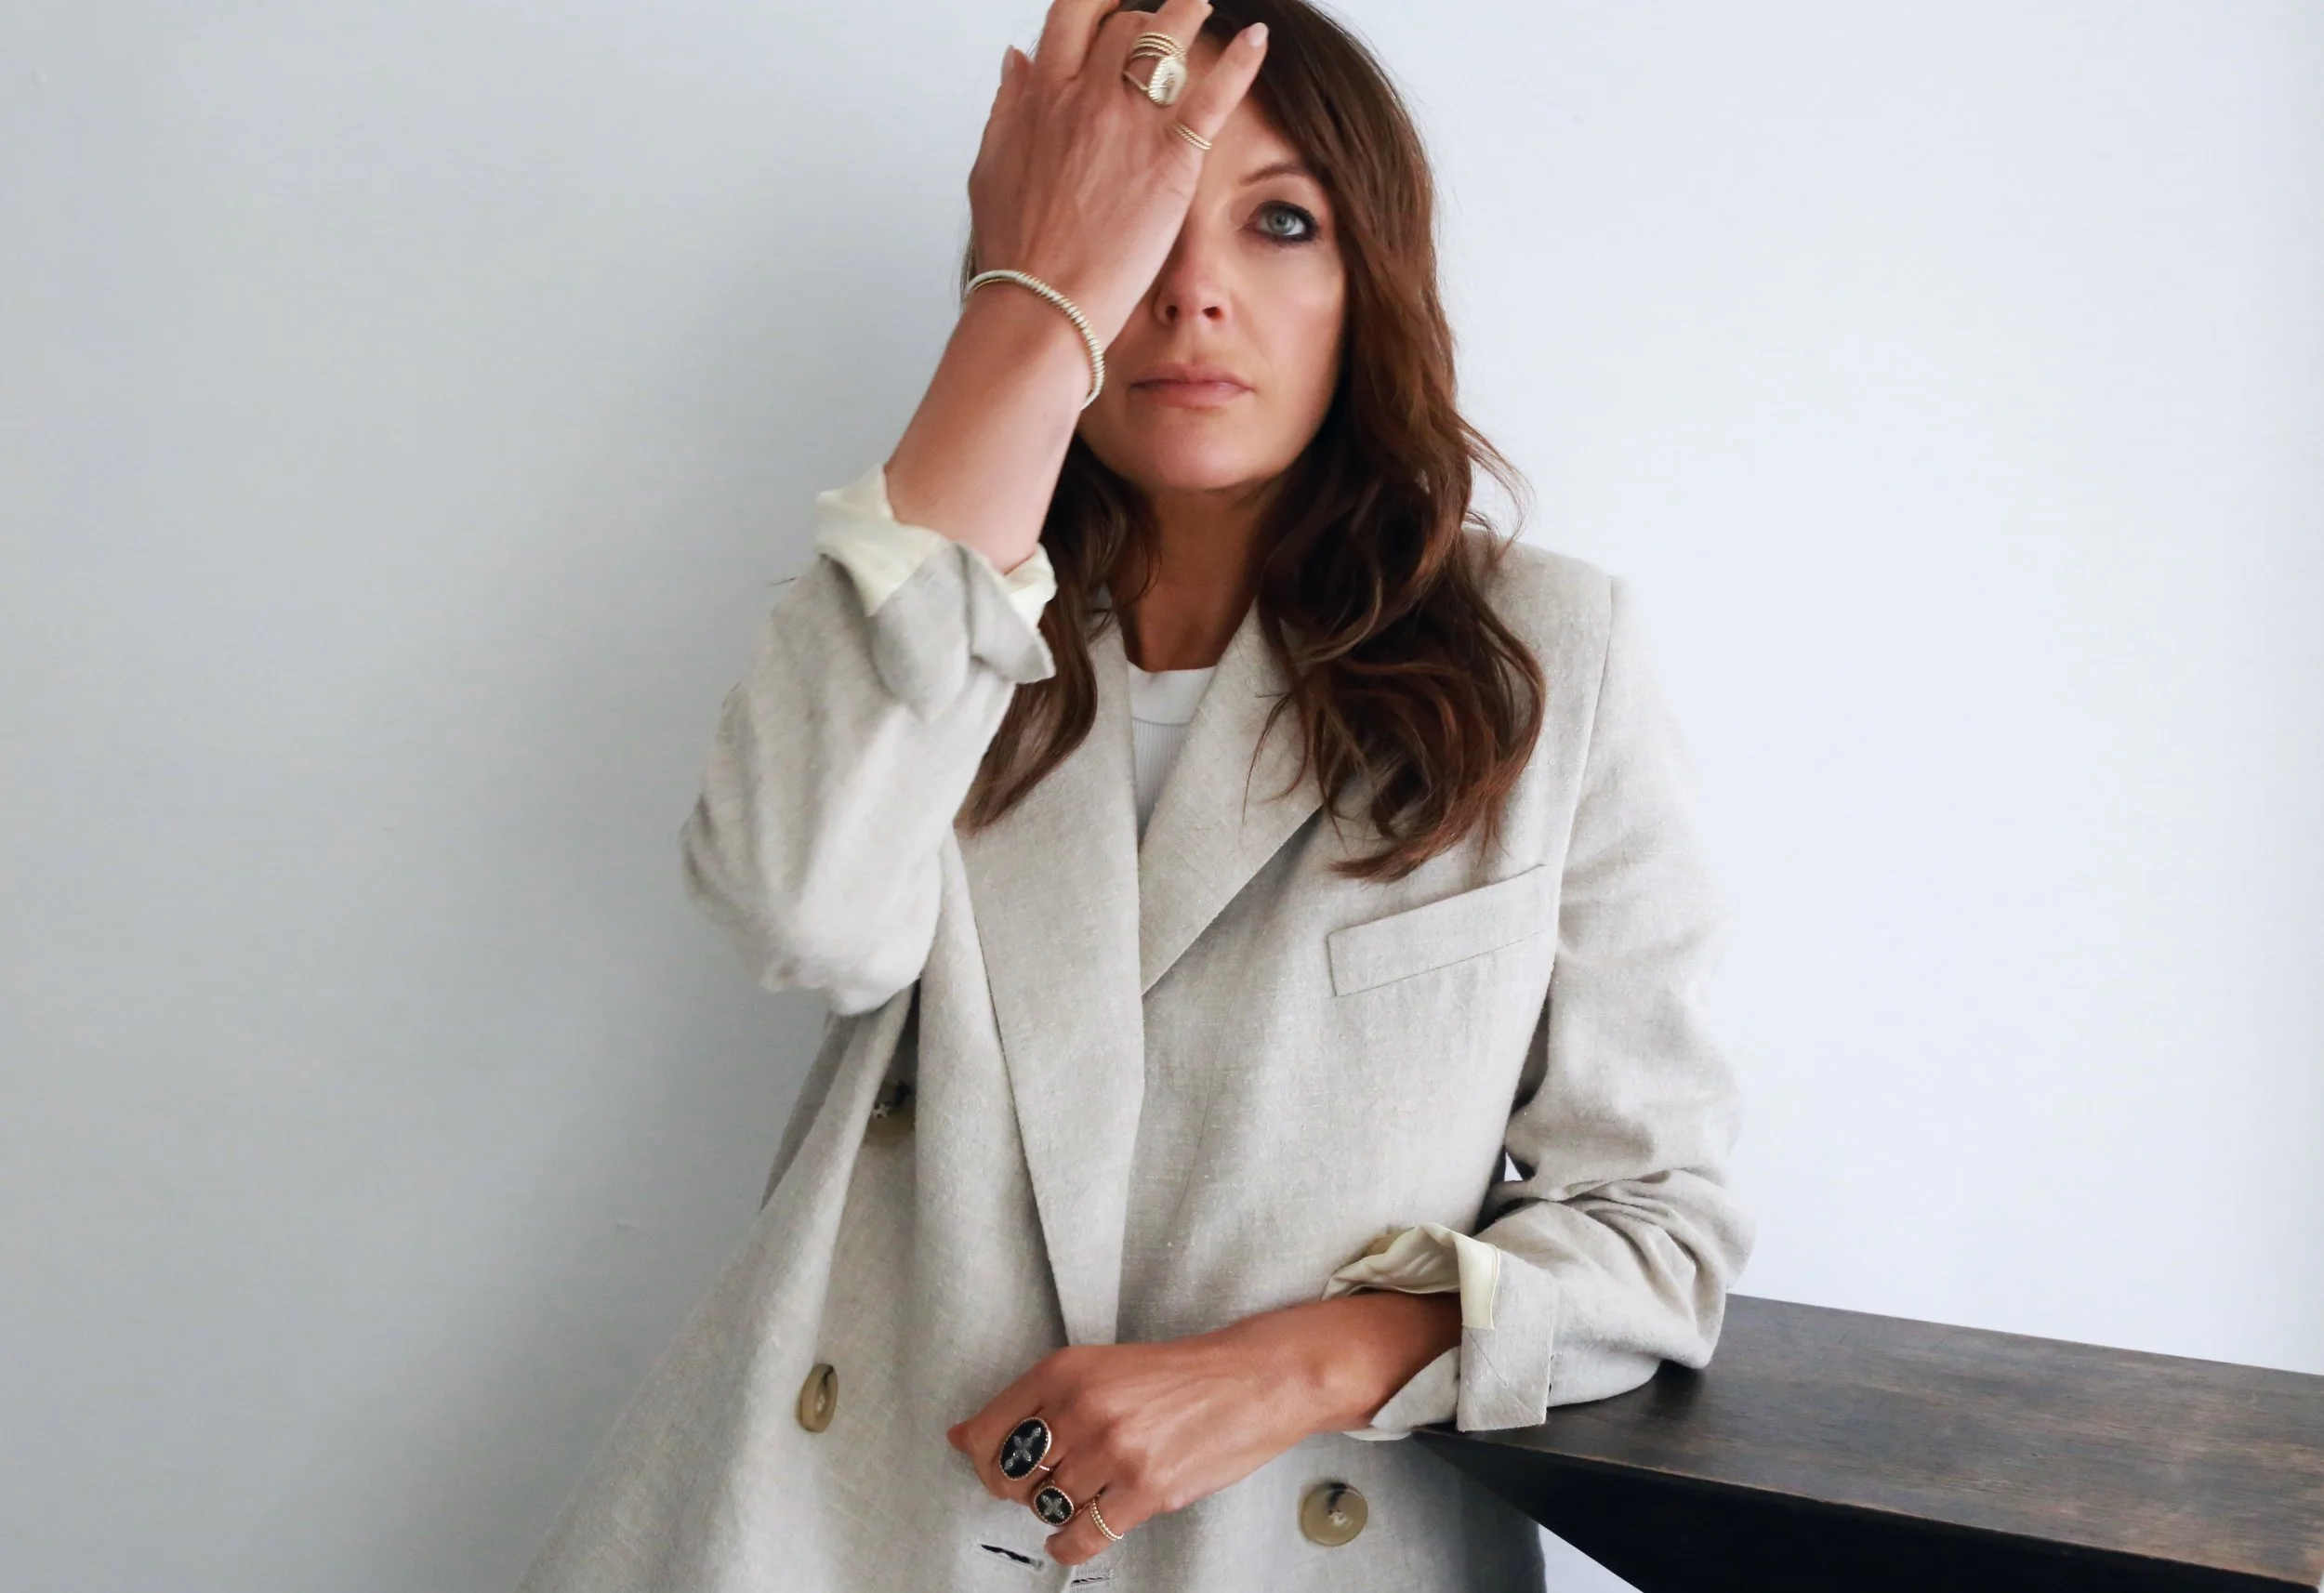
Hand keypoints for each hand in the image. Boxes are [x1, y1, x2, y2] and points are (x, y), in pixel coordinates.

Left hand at [946, 1291, 1458, 1565]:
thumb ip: (1034, 1401)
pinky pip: (1082, 1536)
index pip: (989, 1430)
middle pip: (1012, 1475)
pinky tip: (1075, 1532)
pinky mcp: (1146, 1490)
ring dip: (1055, 1509)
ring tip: (1078, 1495)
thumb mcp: (1100, 1368)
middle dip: (1020, 1488)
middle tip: (1043, 1483)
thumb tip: (965, 1437)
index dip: (986, 1458)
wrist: (1252, 1380)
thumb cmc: (1180, 1376)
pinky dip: (1069, 1544)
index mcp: (1066, 1370)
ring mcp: (1115, 1451)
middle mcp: (1083, 1408)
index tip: (995, 1464)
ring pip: (1047, 1506)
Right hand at [967, 0, 1270, 346]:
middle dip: (1147, 21)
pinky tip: (1259, 39)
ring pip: (1167, 38)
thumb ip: (1008, 105)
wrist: (1041, 302)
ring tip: (1202, 7)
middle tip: (1165, 25)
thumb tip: (1015, 58)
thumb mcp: (991, 165)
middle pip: (1126, 26)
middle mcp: (1085, 97)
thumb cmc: (1016, 249)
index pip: (1073, 16)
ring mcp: (1130, 124)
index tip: (1111, 2)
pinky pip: (1214, 93)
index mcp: (1042, 98)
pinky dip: (1242, 61)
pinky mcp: (1171, 159)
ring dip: (1188, 14)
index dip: (1098, 1)